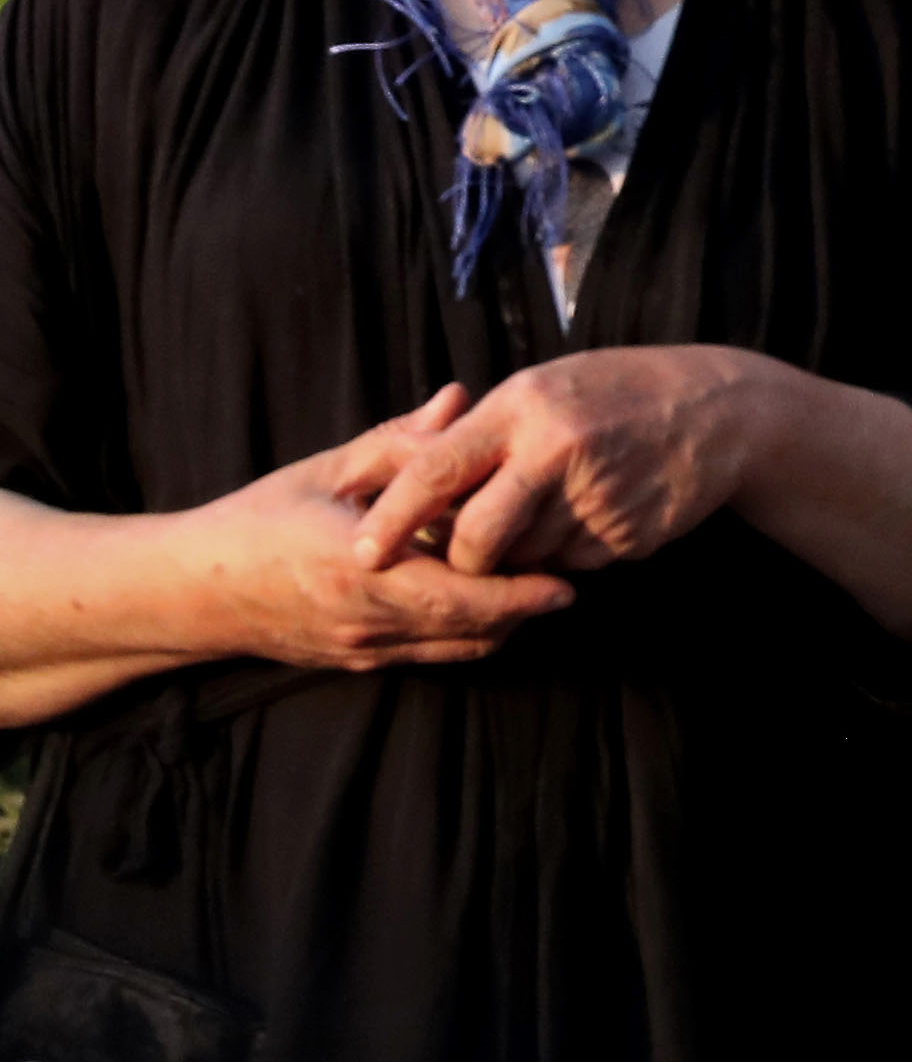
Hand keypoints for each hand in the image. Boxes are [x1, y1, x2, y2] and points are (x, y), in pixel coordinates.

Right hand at [172, 388, 575, 668]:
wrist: (191, 592)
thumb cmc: (258, 519)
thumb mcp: (328, 469)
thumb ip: (399, 439)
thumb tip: (460, 398)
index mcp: (360, 566)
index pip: (460, 593)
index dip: (520, 592)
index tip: (568, 578)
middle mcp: (366, 618)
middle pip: (471, 629)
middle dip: (526, 610)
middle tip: (570, 581)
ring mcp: (362, 649)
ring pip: (457, 650)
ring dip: (502, 626)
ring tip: (541, 592)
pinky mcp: (357, 663)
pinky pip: (430, 656)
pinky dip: (468, 635)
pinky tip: (489, 604)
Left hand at [348, 348, 782, 578]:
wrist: (723, 410)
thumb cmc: (618, 390)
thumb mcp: (545, 387)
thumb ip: (481, 431)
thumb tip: (407, 484)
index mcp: (525, 407)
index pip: (436, 470)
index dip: (392, 517)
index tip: (361, 553)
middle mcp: (557, 451)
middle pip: (476, 537)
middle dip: (460, 559)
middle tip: (464, 554)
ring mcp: (597, 496)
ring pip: (524, 558)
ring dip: (523, 551)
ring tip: (555, 508)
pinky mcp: (628, 534)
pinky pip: (572, 565)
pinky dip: (570, 553)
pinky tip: (597, 512)